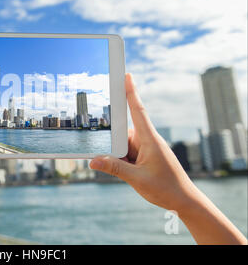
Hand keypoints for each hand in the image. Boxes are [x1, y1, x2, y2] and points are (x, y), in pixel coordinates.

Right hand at [90, 73, 197, 211]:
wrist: (184, 202)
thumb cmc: (166, 188)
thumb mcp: (137, 179)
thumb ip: (114, 168)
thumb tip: (93, 160)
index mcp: (150, 139)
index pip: (138, 110)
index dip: (131, 92)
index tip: (127, 76)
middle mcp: (148, 141)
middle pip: (123, 133)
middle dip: (115, 146)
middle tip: (125, 163)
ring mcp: (146, 149)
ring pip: (123, 146)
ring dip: (120, 158)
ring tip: (130, 173)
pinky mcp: (144, 157)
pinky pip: (127, 155)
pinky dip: (123, 163)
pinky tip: (128, 174)